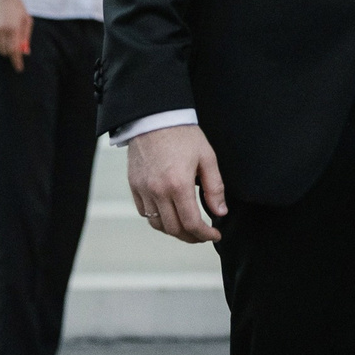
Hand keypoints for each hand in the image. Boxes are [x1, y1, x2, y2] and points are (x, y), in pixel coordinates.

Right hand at [0, 0, 30, 67]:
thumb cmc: (17, 6)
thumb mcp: (27, 19)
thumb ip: (26, 36)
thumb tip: (25, 52)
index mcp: (14, 28)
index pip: (14, 50)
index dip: (17, 61)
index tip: (19, 69)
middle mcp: (2, 30)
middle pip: (5, 51)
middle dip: (11, 52)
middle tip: (15, 45)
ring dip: (3, 47)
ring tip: (7, 38)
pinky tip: (0, 35)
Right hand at [126, 124, 224, 243]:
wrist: (154, 117)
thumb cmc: (182, 134)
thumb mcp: (207, 158)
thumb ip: (214, 187)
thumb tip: (220, 212)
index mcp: (178, 184)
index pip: (192, 223)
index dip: (205, 235)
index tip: (214, 235)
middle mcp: (158, 191)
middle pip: (174, 229)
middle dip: (191, 237)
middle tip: (203, 235)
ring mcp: (143, 189)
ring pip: (157, 224)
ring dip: (174, 231)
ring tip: (187, 228)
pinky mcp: (134, 185)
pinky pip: (144, 212)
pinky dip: (158, 219)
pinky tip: (170, 214)